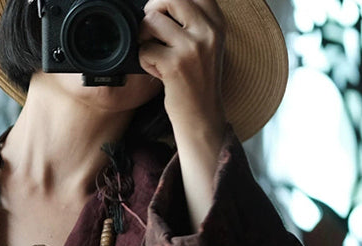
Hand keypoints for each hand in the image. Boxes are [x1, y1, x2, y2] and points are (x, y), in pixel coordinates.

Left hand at [139, 0, 228, 230]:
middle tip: (149, 26)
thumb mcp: (208, 47)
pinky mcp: (174, 66)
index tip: (163, 9)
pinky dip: (143, 59)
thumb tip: (165, 4)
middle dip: (152, 8)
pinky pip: (145, 49)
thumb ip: (194, 23)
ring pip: (153, 20)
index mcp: (217, 24)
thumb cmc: (199, 83)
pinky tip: (153, 70)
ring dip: (144, 35)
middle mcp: (207, 32)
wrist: (202, 118)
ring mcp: (191, 48)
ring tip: (152, 52)